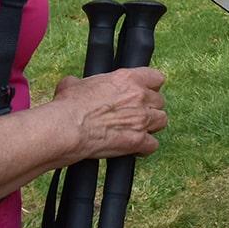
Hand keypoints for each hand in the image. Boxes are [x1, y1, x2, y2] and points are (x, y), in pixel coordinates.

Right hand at [52, 66, 166, 159]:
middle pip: (159, 101)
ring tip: (137, 131)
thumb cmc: (68, 106)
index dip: (151, 87)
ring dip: (151, 126)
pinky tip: (134, 149)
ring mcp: (141, 119)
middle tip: (136, 115)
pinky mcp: (138, 141)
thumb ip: (81, 82)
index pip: (156, 78)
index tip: (144, 93)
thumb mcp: (73, 84)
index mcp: (127, 78)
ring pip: (161, 121)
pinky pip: (153, 145)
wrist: (66, 128)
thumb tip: (73, 83)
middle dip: (149, 108)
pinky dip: (145, 148)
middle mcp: (139, 96)